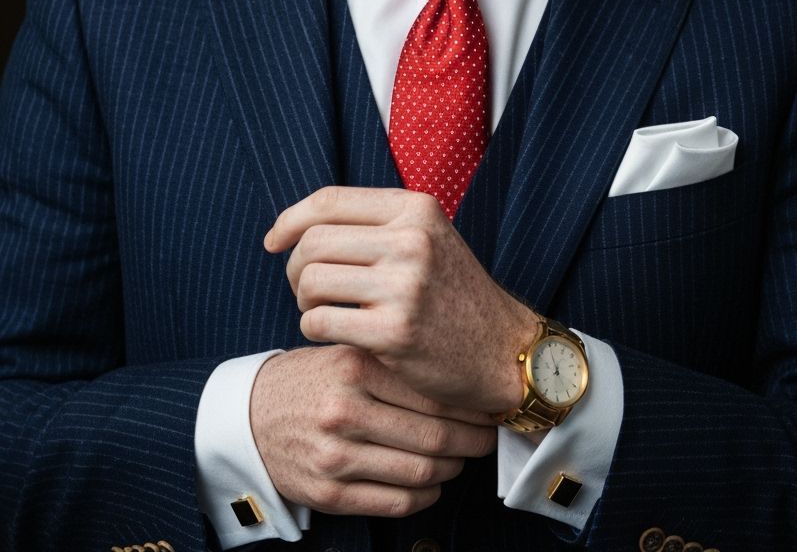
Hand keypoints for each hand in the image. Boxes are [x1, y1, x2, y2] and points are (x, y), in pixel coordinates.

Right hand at [249, 344, 495, 516]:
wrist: (249, 416)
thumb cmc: (310, 379)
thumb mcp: (346, 353)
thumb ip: (393, 363)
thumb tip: (460, 381)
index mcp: (354, 367)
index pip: (431, 391)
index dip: (468, 405)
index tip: (488, 406)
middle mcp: (344, 411)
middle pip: (432, 435)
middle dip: (470, 440)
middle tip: (487, 436)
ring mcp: (335, 456)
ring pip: (420, 472)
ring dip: (451, 469)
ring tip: (461, 458)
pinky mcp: (329, 493)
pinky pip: (396, 502)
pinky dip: (426, 495)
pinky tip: (432, 483)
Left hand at [264, 186, 538, 414]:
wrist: (502, 352)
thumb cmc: (454, 296)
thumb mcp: (427, 240)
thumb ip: (376, 225)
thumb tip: (297, 224)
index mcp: (416, 209)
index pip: (330, 200)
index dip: (291, 219)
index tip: (273, 241)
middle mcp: (411, 240)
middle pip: (312, 242)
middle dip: (294, 267)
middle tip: (304, 290)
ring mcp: (404, 286)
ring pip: (310, 280)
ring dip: (303, 300)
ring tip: (323, 310)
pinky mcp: (393, 332)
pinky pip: (318, 321)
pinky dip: (313, 328)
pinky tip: (333, 332)